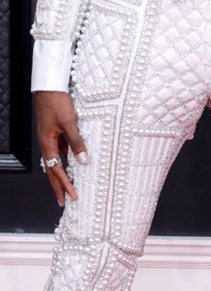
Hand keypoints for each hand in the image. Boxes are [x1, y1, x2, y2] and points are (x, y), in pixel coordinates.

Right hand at [34, 91, 87, 206]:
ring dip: (61, 176)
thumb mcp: (70, 123)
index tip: (72, 196)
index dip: (65, 185)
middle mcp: (47, 144)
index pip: (57, 170)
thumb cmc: (58, 103)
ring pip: (55, 162)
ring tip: (67, 188)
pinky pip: (60, 152)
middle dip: (58, 187)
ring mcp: (50, 139)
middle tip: (64, 202)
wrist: (49, 89)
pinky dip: (65, 162)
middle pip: (52, 171)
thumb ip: (77, 142)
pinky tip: (73, 165)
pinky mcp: (55, 133)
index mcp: (47, 144)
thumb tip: (83, 160)